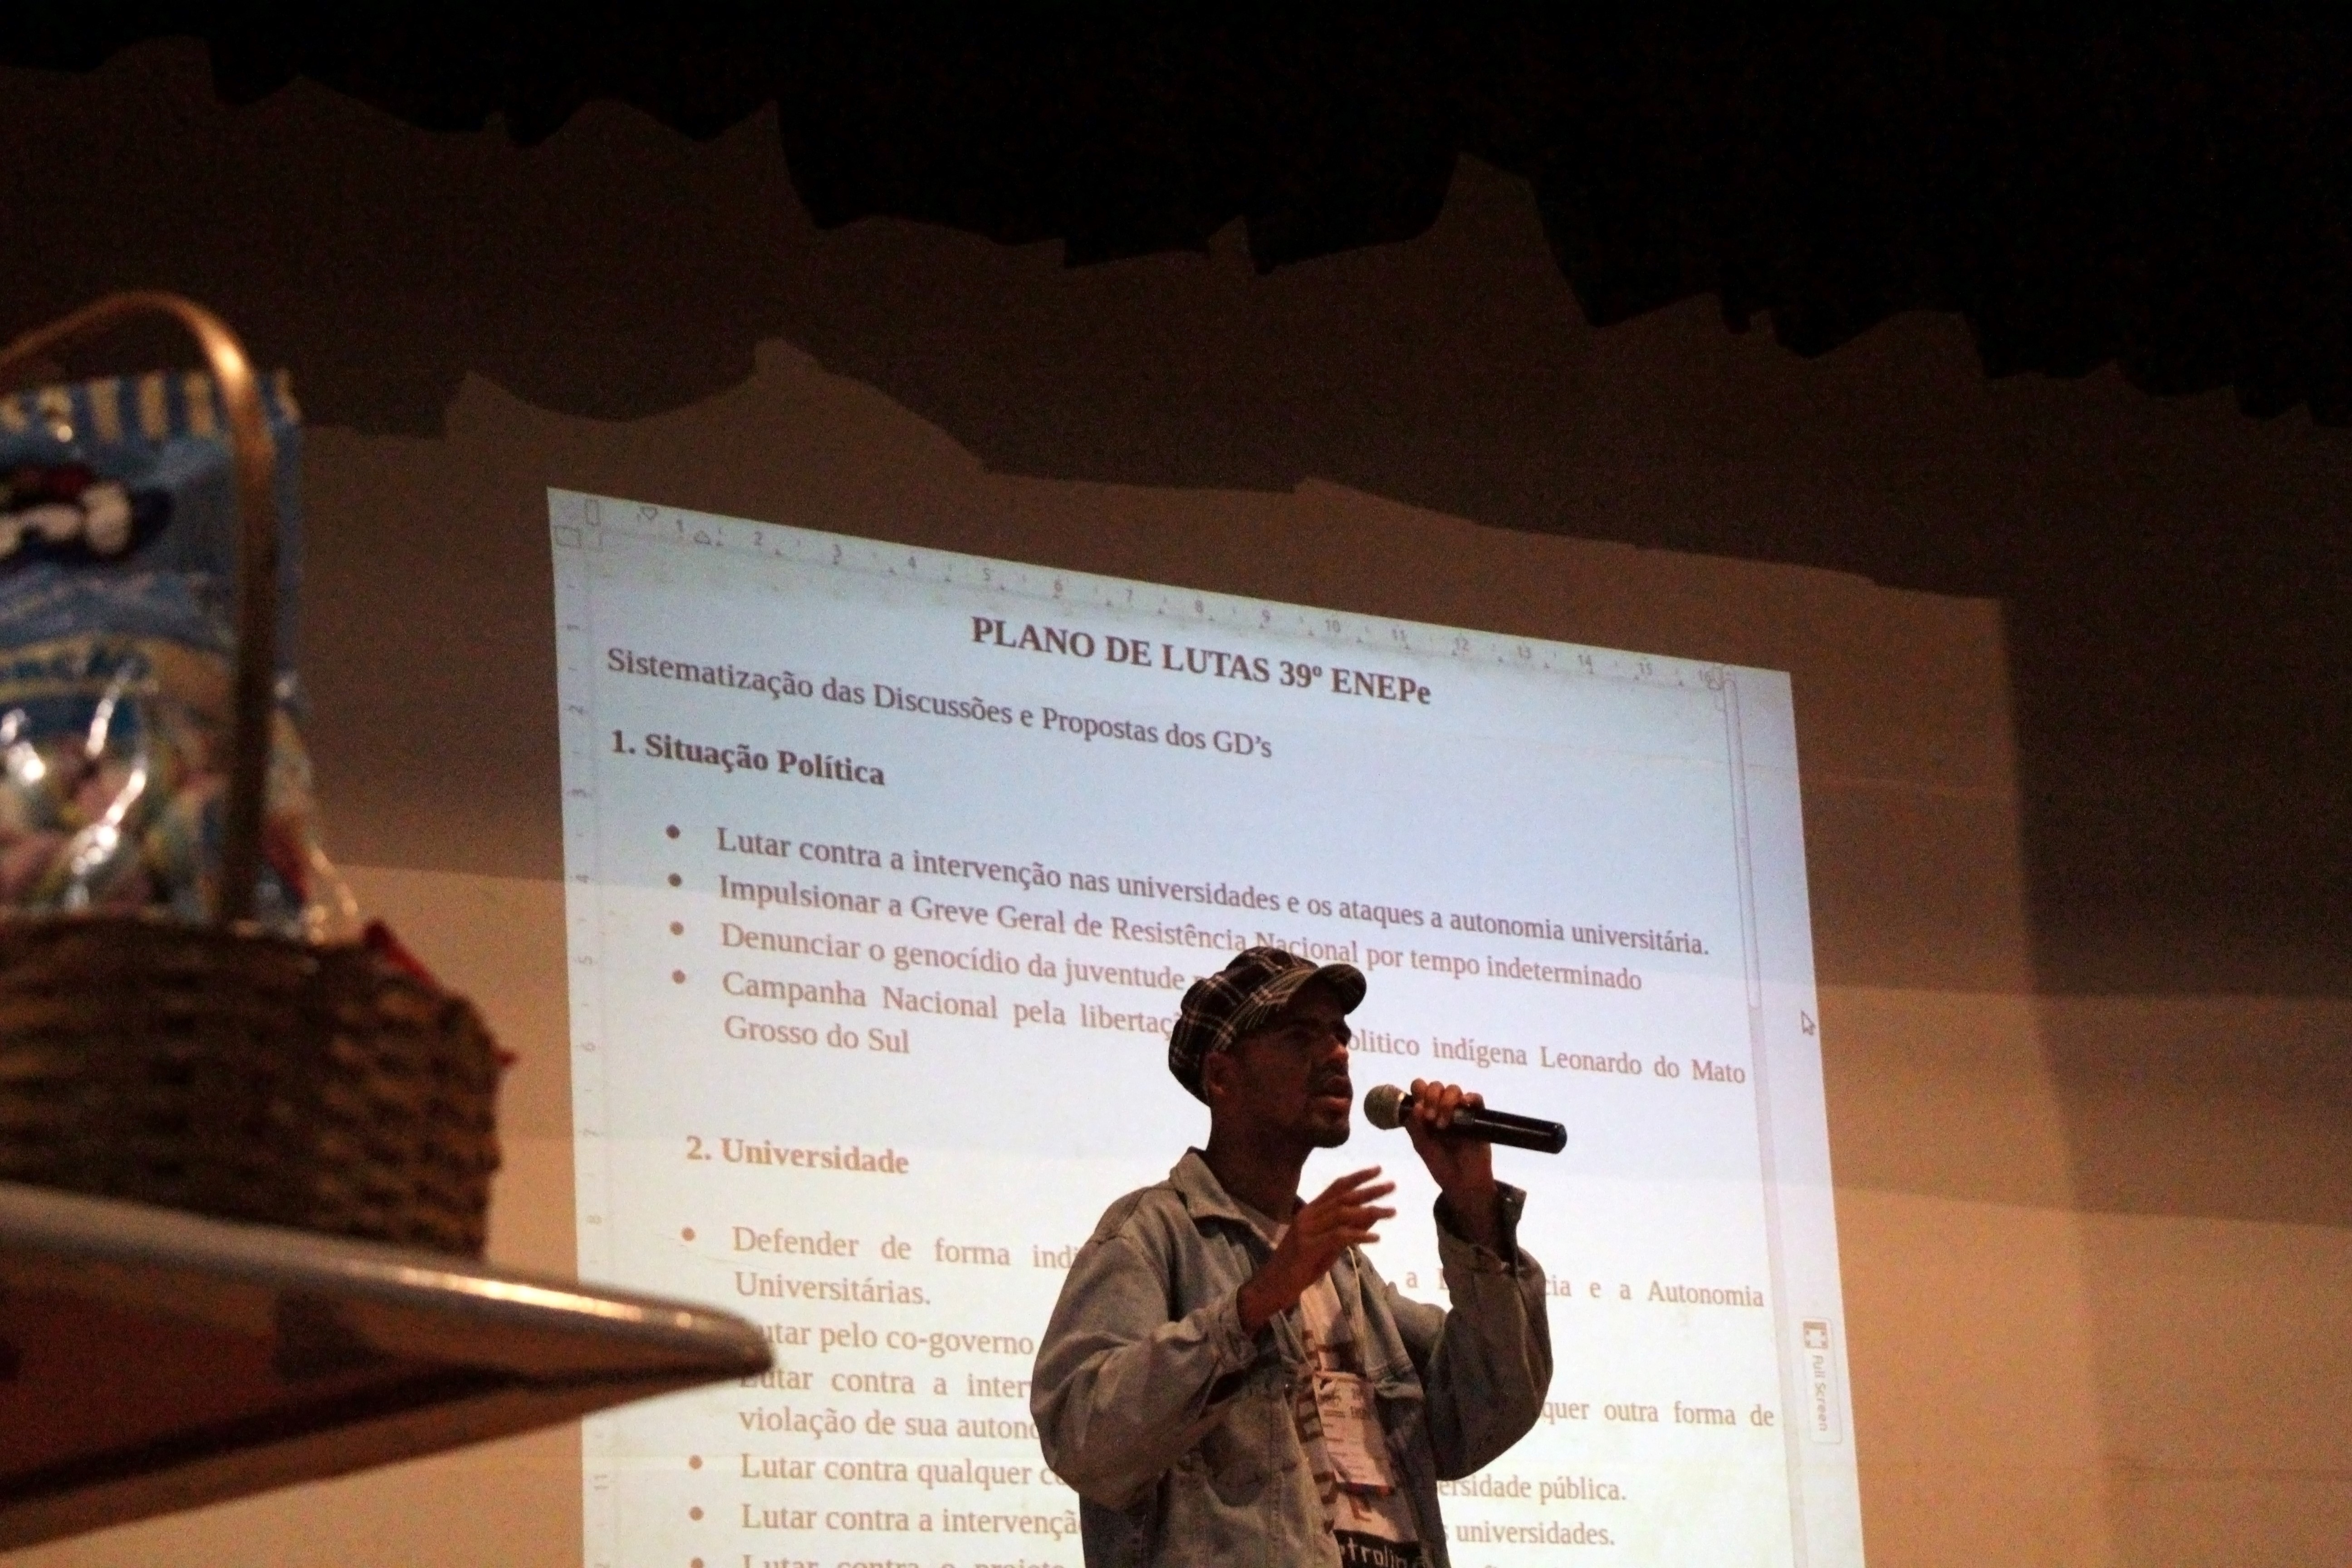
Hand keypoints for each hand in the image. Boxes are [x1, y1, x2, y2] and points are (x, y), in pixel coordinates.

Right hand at [1236, 1167, 1395, 1331]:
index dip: (1358, 1177)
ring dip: (1370, 1211)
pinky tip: (1375, 1237)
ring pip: (1342, 1214)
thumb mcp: (1329, 1246)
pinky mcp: (1307, 1247)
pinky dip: (1358, 1235)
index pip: (1336, 1187)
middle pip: (1343, 1197)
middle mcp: (1307, 1215)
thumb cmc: (1300, 1267)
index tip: (1378, 1169)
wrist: (1273, 1286)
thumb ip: (1347, 1229)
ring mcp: (1306, 1230)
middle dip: (1369, 1190)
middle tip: (1392, 1185)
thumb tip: (1372, 1213)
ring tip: (1391, 1211)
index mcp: (1310, 1211)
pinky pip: (1338, 1236)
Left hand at [1403, 1079, 1501, 1249]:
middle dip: (1431, 1097)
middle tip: (1431, 1119)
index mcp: (1426, 1112)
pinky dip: (1470, 1097)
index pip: (1420, 1088)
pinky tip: (1464, 1105)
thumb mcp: (1422, 1146)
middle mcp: (1442, 1108)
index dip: (1418, 1091)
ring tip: (1444, 1124)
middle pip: (1436, 1085)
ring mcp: (1460, 1111)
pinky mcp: (1477, 1117)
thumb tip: (1417, 1107)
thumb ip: (1415, 1127)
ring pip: (1454, 1089)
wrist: (1463, 1182)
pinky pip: (1476, 1099)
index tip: (1419, 1107)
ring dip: (1446, 1101)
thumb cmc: (1441, 1165)